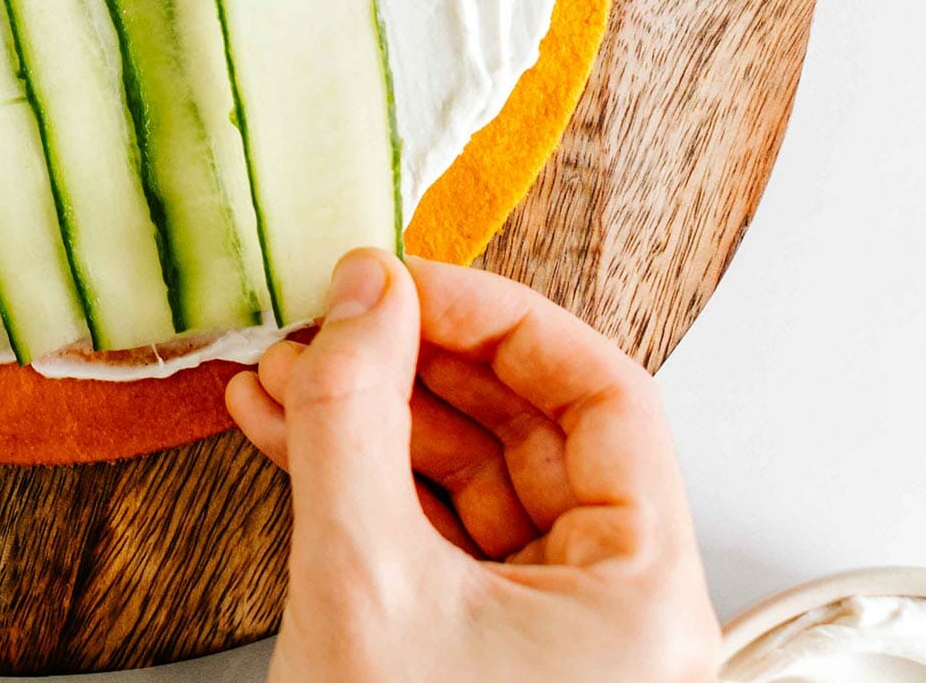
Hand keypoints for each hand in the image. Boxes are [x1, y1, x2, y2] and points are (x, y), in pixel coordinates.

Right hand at [227, 253, 720, 682]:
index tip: (406, 281)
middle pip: (529, 428)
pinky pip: (429, 528)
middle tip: (334, 318)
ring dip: (369, 412)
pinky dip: (357, 472)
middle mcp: (612, 614)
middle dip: (413, 362)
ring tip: (282, 372)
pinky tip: (283, 428)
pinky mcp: (476, 653)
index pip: (603, 395)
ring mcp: (544, 639)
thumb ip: (356, 416)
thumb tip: (363, 291)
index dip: (500, 317)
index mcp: (643, 598)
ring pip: (467, 476)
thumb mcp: (364, 578)